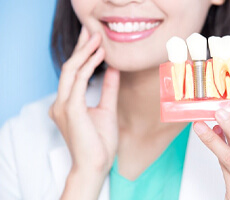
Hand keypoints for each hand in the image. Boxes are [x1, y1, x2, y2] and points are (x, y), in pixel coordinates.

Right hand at [49, 27, 119, 198]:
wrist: (96, 165)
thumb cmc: (100, 142)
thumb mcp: (107, 109)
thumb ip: (108, 88)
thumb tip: (113, 69)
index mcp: (67, 104)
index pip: (73, 73)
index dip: (82, 54)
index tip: (93, 40)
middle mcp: (61, 102)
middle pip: (69, 67)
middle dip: (81, 47)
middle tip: (92, 31)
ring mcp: (63, 105)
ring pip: (71, 70)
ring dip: (85, 52)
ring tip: (98, 38)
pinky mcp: (71, 109)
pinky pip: (78, 80)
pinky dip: (88, 65)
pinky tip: (100, 55)